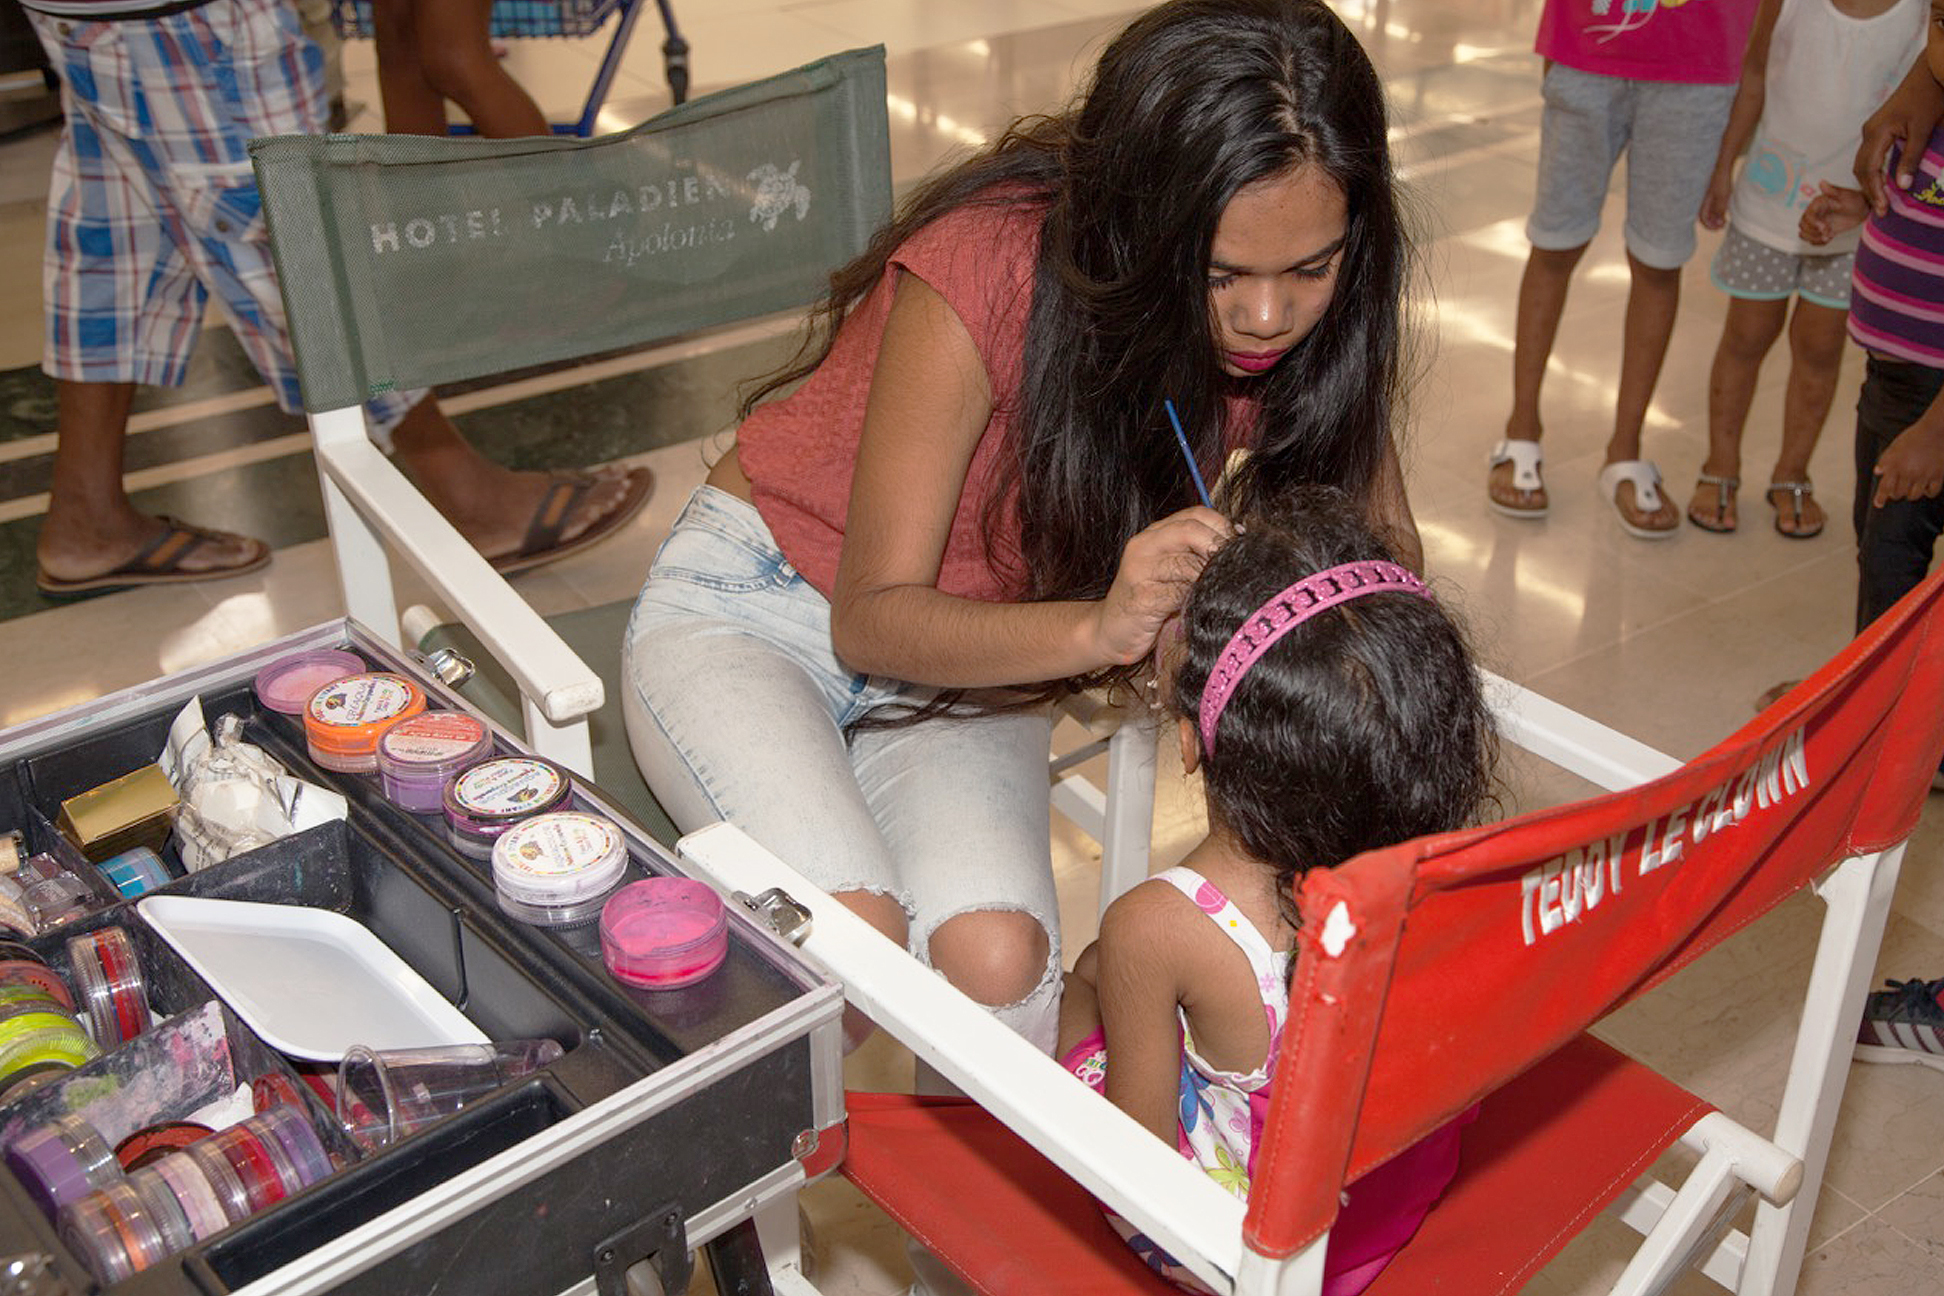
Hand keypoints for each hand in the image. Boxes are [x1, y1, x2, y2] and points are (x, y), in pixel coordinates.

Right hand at [1091, 507, 1231, 665]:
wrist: (1110, 632)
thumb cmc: (1149, 602)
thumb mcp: (1172, 570)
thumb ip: (1195, 554)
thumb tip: (1239, 545)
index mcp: (1155, 533)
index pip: (1196, 514)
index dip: (1223, 527)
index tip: (1240, 547)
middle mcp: (1144, 545)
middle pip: (1192, 531)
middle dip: (1220, 549)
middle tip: (1236, 569)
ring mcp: (1139, 570)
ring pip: (1188, 563)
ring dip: (1211, 578)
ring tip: (1220, 590)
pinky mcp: (1141, 598)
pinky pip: (1179, 593)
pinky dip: (1196, 599)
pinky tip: (1200, 606)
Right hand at [1699, 170, 1732, 230]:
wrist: (1723, 167)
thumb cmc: (1721, 180)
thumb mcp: (1722, 197)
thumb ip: (1719, 210)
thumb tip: (1718, 223)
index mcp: (1703, 203)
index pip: (1703, 220)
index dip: (1710, 226)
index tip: (1720, 228)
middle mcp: (1704, 202)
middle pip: (1706, 218)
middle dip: (1714, 224)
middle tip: (1723, 225)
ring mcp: (1709, 199)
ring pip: (1711, 213)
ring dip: (1717, 218)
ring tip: (1725, 220)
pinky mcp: (1714, 195)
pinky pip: (1714, 207)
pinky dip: (1719, 212)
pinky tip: (1726, 212)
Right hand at [1799, 182, 1867, 245]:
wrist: (1862, 208)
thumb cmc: (1854, 199)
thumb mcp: (1845, 195)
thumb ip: (1832, 191)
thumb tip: (1822, 182)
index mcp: (1817, 204)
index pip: (1808, 215)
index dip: (1813, 223)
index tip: (1825, 228)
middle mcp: (1815, 213)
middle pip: (1803, 225)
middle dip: (1813, 232)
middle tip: (1828, 232)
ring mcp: (1817, 222)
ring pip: (1804, 233)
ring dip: (1814, 237)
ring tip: (1829, 236)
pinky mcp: (1822, 230)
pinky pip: (1812, 239)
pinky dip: (1818, 242)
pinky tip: (1829, 238)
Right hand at [1856, 63, 1943, 213]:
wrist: (1929, 72)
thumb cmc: (1929, 97)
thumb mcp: (1923, 130)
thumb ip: (1911, 158)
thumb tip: (1901, 186)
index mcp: (1877, 133)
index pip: (1869, 170)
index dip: (1875, 191)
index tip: (1883, 209)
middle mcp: (1868, 132)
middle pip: (1860, 168)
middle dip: (1869, 190)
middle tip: (1882, 209)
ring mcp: (1872, 129)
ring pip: (1863, 163)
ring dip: (1870, 182)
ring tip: (1882, 198)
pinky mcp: (1878, 128)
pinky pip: (1870, 155)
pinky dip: (1874, 171)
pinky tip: (1884, 180)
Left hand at [1873, 422, 1943, 506]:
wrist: (1935, 430)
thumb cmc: (1913, 437)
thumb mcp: (1894, 446)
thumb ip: (1885, 460)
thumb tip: (1878, 472)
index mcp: (1895, 466)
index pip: (1885, 487)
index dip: (1880, 498)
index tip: (1879, 505)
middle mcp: (1908, 473)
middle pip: (1899, 494)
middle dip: (1896, 494)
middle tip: (1897, 490)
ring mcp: (1924, 475)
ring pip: (1914, 496)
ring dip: (1910, 495)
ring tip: (1911, 489)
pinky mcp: (1938, 475)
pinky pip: (1931, 492)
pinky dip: (1927, 493)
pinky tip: (1925, 489)